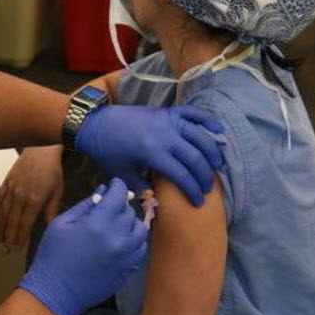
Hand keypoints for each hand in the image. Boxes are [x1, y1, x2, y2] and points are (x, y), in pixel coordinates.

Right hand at [0, 146, 63, 251]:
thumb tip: (51, 227)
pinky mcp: (7, 181)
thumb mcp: (57, 191)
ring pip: (3, 212)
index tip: (16, 248)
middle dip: (8, 237)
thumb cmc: (53, 171)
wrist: (41, 149)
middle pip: (12, 221)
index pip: (24, 224)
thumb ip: (52, 210)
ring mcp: (12, 189)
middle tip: (5, 250)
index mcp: (34, 201)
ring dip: (0, 227)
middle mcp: (20, 197)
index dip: (19, 238)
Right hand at [18, 179, 147, 314]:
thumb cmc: (53, 255)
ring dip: (130, 222)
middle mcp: (117, 237)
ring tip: (118, 222)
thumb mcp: (61, 224)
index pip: (118, 195)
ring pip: (139, 229)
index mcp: (97, 223)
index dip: (118, 186)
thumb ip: (84, 206)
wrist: (56, 291)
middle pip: (129, 211)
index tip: (114, 185)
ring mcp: (125, 255)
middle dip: (120, 204)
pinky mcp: (128, 269)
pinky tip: (122, 239)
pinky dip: (134, 239)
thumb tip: (102, 193)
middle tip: (109, 206)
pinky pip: (140, 248)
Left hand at [74, 105, 224, 206]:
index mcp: (152, 153)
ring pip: (199, 136)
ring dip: (212, 151)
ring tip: (217, 166)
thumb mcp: (122, 174)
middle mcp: (164, 135)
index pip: (181, 175)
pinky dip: (208, 119)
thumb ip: (142, 189)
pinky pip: (192, 112)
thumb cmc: (107, 151)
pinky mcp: (166, 111)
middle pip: (195, 158)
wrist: (95, 124)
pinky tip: (219, 130)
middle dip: (204, 176)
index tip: (198, 202)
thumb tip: (158, 202)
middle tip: (207, 188)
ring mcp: (167, 121)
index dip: (193, 191)